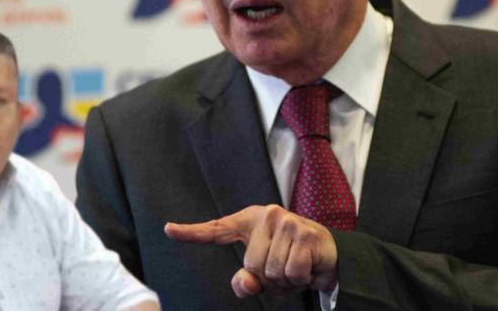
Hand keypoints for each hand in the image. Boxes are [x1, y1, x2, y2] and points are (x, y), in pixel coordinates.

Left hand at [164, 205, 337, 297]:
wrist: (329, 255)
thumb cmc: (289, 260)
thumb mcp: (264, 274)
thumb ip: (248, 281)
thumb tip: (246, 283)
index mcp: (250, 222)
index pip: (216, 230)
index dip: (191, 233)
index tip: (168, 230)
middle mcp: (266, 215)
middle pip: (251, 264)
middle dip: (269, 277)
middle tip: (284, 268)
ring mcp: (286, 221)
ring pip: (270, 271)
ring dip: (285, 280)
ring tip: (296, 267)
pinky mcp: (303, 233)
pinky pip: (290, 273)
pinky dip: (300, 279)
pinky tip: (308, 267)